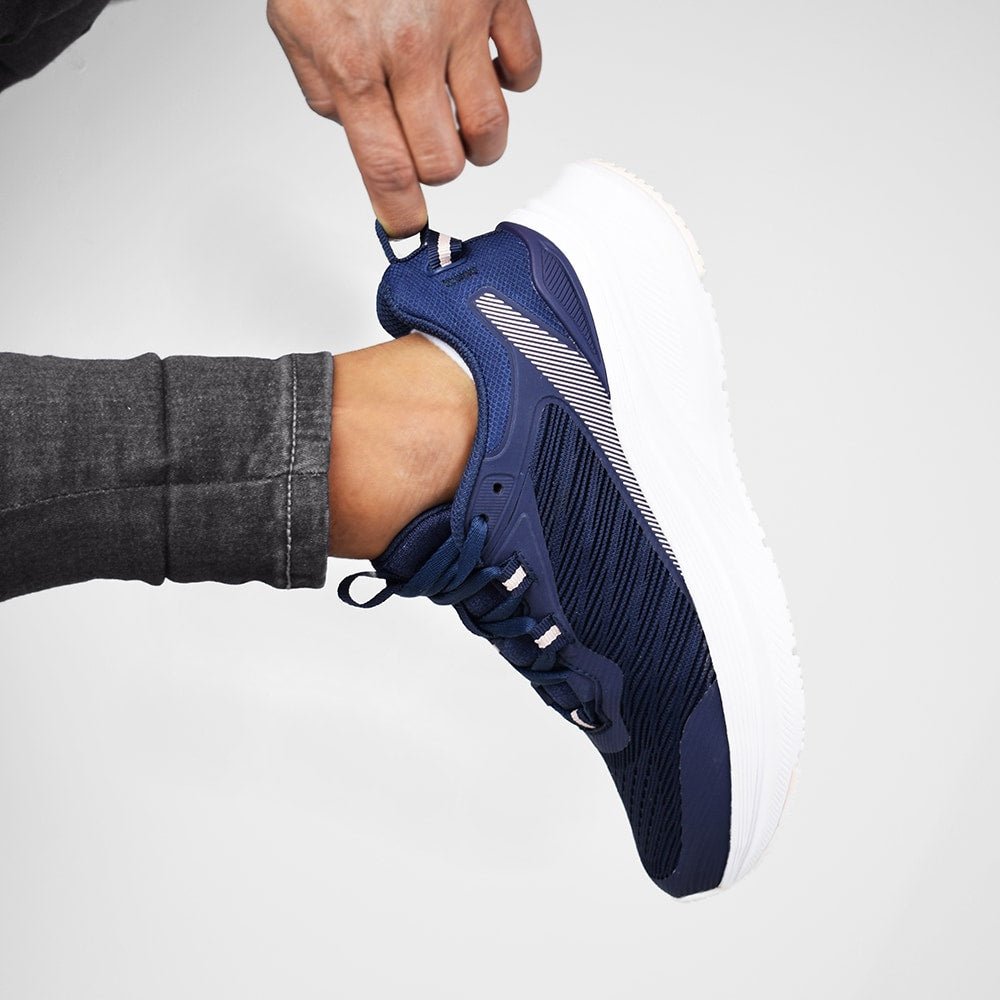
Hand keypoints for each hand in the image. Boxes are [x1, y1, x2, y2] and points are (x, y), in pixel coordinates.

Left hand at [267, 0, 541, 236]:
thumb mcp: (295, 22)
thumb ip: (324, 88)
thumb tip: (359, 132)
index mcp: (354, 64)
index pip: (387, 171)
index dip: (400, 212)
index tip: (406, 225)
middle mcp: (410, 52)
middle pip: (443, 160)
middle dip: (434, 166)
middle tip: (426, 150)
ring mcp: (460, 25)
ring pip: (490, 127)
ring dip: (478, 142)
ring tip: (462, 125)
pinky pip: (526, 66)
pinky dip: (514, 80)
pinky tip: (490, 69)